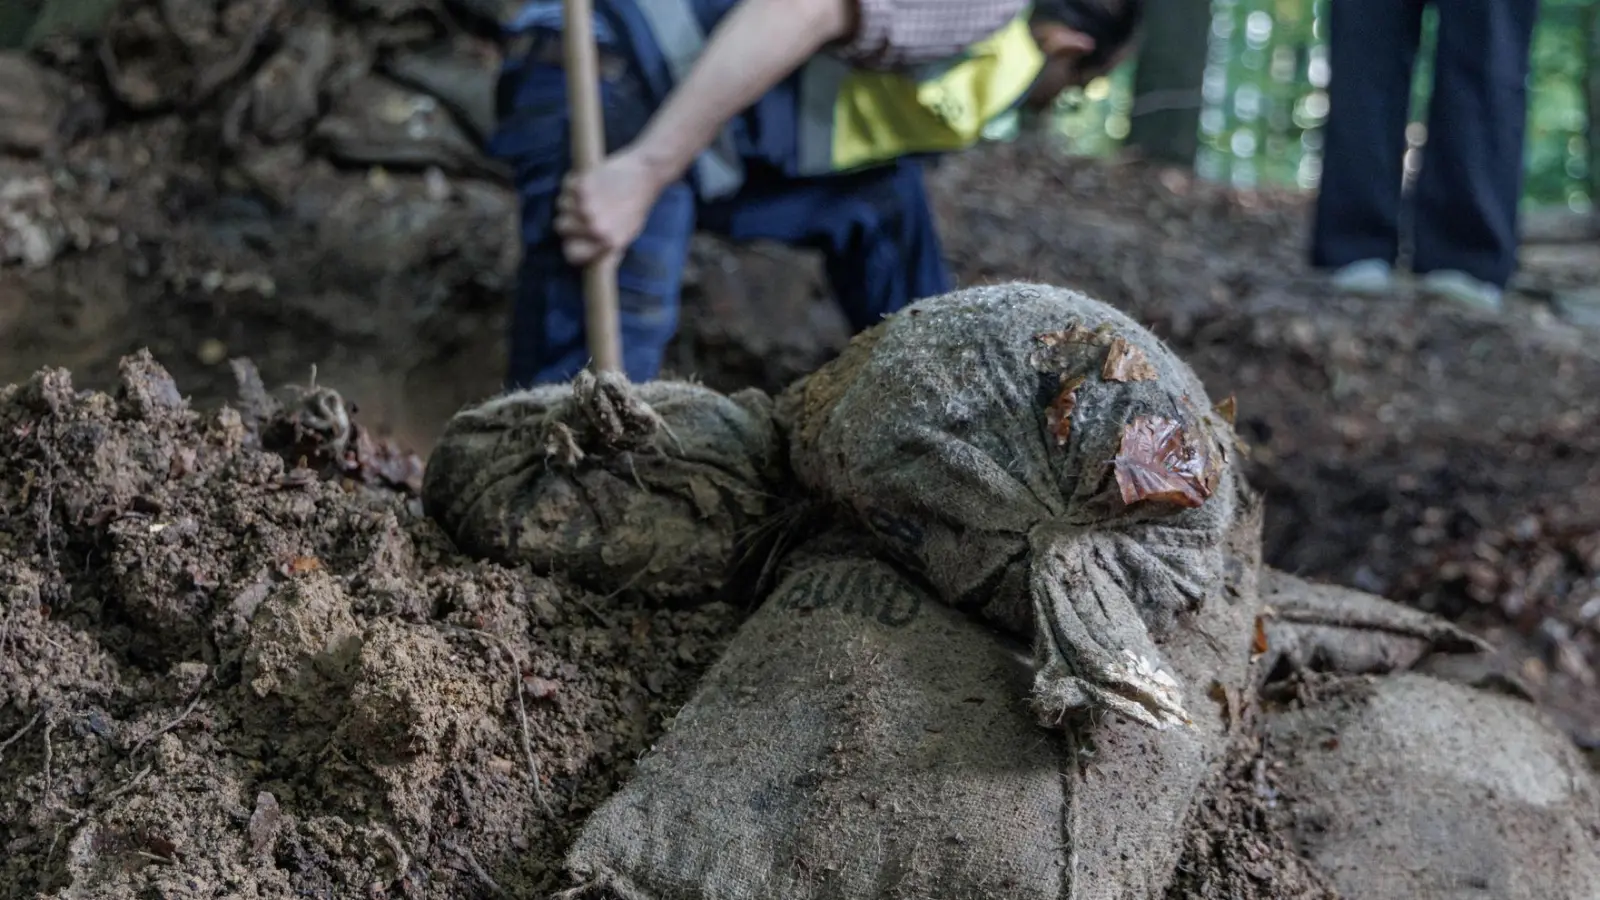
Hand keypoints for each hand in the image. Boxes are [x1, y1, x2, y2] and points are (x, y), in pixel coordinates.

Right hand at [554, 149, 665, 266]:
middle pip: (560, 227)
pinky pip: (565, 187)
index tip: (575, 235)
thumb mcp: (628, 234)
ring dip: (570, 197)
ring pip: (560, 205)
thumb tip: (597, 270)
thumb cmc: (638, 204)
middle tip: (584, 207)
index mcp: (607, 242)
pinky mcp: (582, 187)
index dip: (571, 244)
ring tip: (590, 193)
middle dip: (569, 217)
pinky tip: (590, 180)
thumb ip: (610, 252)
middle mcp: (595, 228)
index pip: (571, 254)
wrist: (646, 173)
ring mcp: (586, 207)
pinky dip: (573, 182)